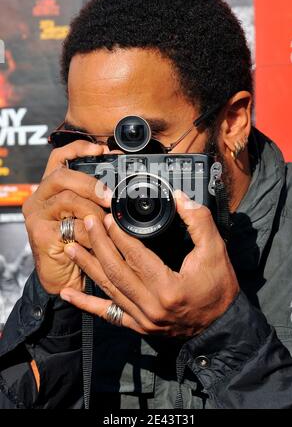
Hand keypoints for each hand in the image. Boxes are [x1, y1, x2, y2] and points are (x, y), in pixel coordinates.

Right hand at [22, 141, 110, 293]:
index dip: (79, 149)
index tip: (102, 150)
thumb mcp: (86, 217)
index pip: (59, 157)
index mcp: (51, 190)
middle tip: (110, 198)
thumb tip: (120, 185)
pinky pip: (71, 226)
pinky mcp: (40, 234)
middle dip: (91, 184)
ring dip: (94, 212)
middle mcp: (39, 199)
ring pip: (68, 200)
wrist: (64, 278)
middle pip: (63, 176)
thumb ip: (93, 200)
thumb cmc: (78, 245)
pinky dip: (90, 233)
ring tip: (105, 224)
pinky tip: (97, 240)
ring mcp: (37, 216)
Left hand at [60, 192, 239, 336]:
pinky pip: (107, 314)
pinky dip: (86, 303)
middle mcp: (151, 307)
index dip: (119, 234)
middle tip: (87, 222)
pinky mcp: (138, 326)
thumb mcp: (216, 252)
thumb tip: (179, 198)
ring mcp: (142, 319)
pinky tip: (67, 294)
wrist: (221, 327)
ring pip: (108, 289)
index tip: (108, 216)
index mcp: (168, 288)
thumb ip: (199, 222)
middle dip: (98, 244)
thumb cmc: (219, 290)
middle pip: (116, 270)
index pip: (136, 256)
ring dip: (87, 266)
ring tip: (71, 247)